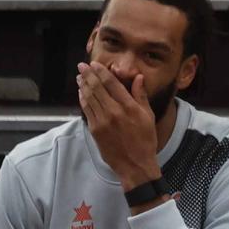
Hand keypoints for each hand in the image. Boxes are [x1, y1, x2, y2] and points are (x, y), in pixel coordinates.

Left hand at [75, 62, 160, 186]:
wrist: (135, 165)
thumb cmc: (145, 141)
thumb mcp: (148, 116)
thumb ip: (141, 95)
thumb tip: (137, 77)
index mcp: (129, 107)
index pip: (111, 83)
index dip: (101, 72)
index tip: (95, 64)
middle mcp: (114, 111)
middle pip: (97, 87)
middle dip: (88, 75)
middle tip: (82, 66)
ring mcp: (102, 120)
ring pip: (89, 97)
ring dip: (83, 85)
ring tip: (80, 76)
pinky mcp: (95, 129)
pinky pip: (86, 110)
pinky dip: (83, 99)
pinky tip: (82, 93)